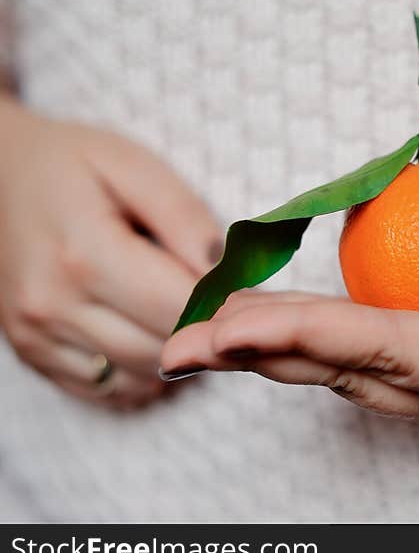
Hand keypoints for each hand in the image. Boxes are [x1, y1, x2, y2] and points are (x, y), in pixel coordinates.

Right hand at [0, 96, 221, 408]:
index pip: (180, 308)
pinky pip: (108, 389)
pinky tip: (155, 333)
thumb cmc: (72, 163)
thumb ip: (184, 217)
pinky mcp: (32, 354)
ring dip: (179, 354)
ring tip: (192, 313)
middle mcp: (52, 305)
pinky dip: (143, 371)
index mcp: (83, 254)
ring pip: (141, 377)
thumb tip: (226, 272)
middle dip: (208, 331)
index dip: (228, 307)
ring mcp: (36, 336)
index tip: (253, 293)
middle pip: (164, 349)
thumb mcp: (133, 166)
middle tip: (232, 306)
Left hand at [160, 208, 418, 437]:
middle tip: (181, 344)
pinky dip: (297, 338)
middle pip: (347, 369)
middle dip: (263, 355)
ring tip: (195, 336)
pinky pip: (352, 352)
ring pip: (339, 368)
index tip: (240, 325)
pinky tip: (250, 325)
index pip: (394, 351)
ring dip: (266, 351)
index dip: (316, 334)